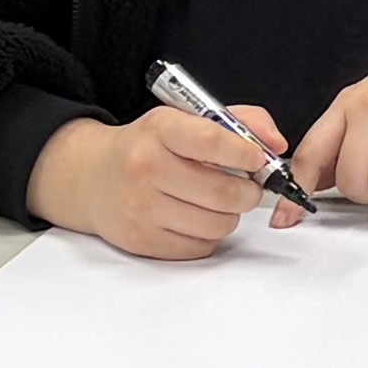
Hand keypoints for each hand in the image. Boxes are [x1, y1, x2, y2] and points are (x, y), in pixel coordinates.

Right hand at [30, 103, 293, 260]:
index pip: (213, 141)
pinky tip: (194, 219)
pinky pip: (200, 248)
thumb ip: (238, 121)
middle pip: (224, 193)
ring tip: (215, 202)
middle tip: (245, 188)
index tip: (259, 160)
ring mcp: (141, 208)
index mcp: (160, 129)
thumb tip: (277, 145)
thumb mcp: (184, 119)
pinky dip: (208, 236)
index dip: (246, 154)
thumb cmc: (148, 146)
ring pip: (218, 225)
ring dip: (228, 216)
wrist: (90, 177)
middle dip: (248, 193)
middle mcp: (146, 167)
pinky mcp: (142, 240)